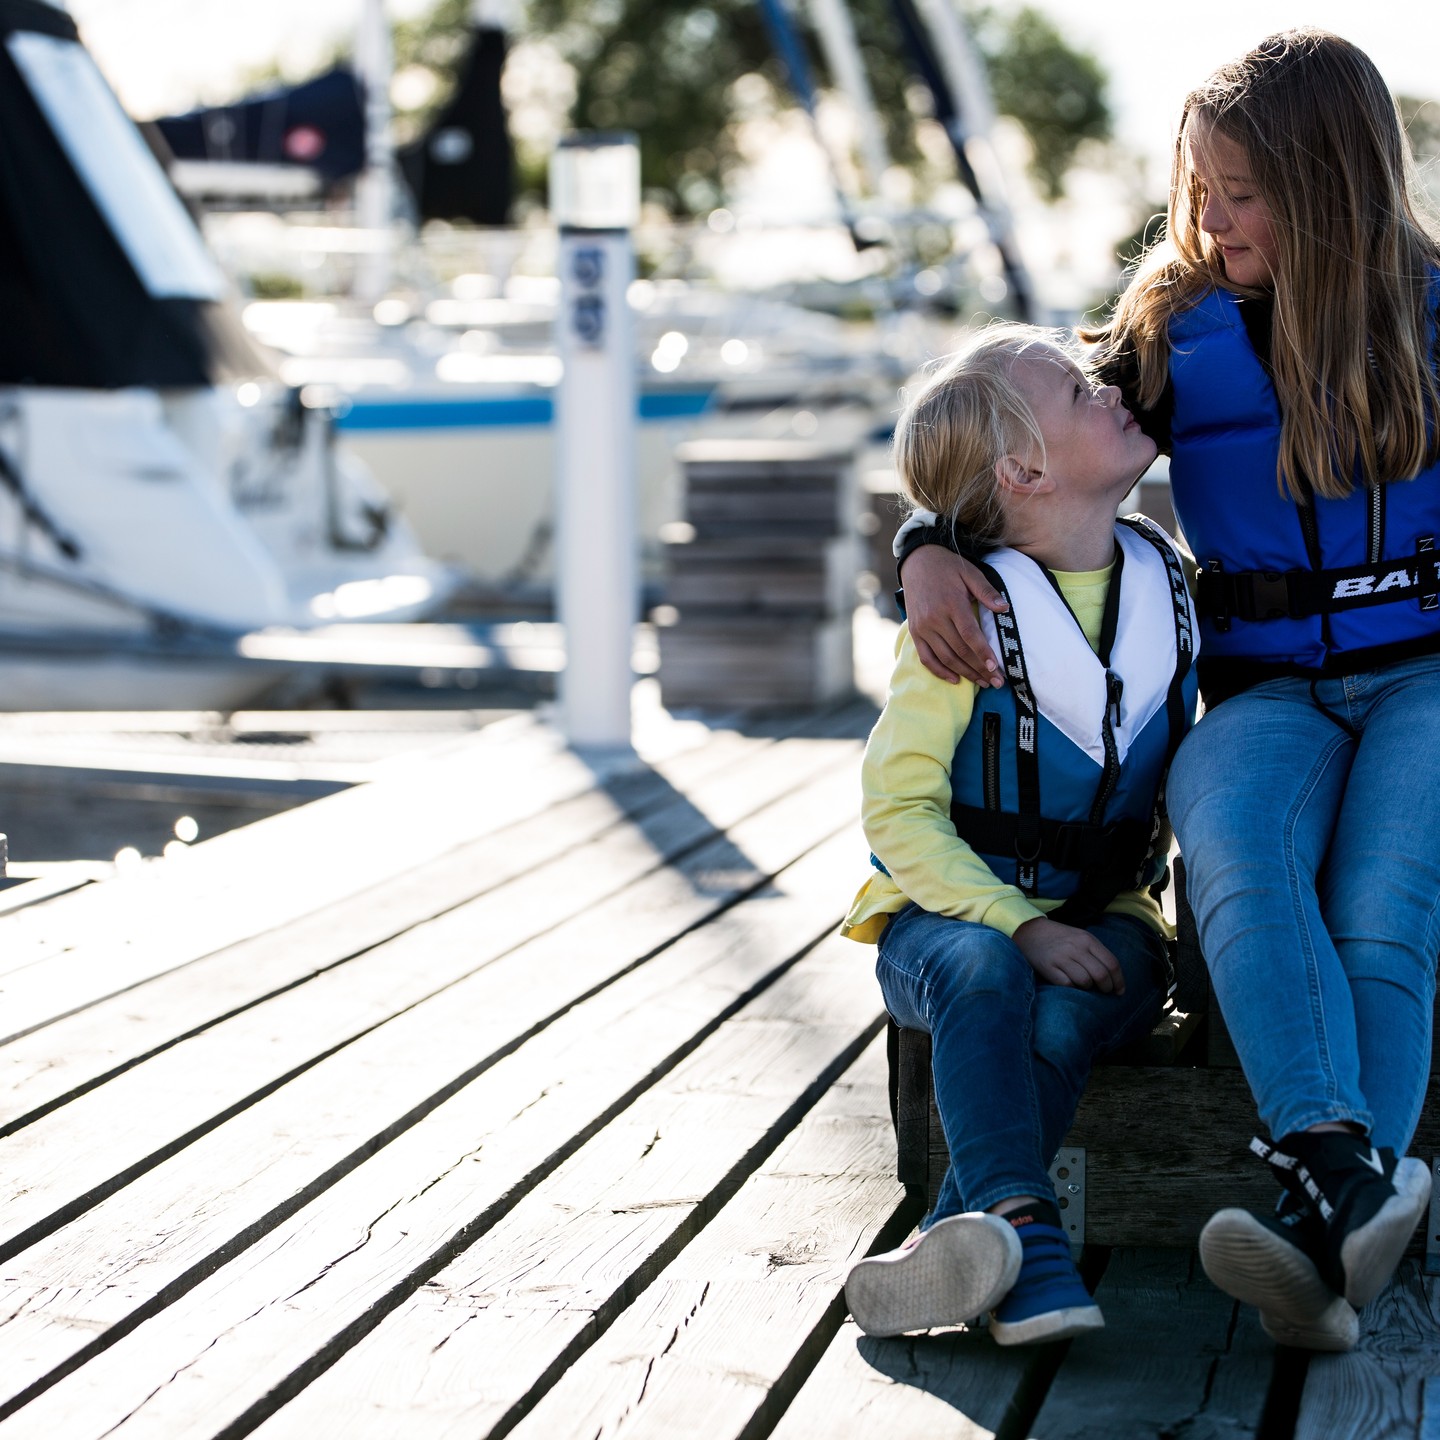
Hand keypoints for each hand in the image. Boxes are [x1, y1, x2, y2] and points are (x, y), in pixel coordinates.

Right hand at [897, 545, 1007, 685]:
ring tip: (982, 683)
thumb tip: (1005, 608)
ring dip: (964, 673)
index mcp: (951, 604)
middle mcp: (935, 618)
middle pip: (959, 650)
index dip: (983, 653)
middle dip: (979, 669)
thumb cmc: (948, 567)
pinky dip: (939, 671)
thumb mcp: (970, 573)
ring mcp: (922, 627)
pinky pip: (926, 657)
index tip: (996, 668)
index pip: (969, 635)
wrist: (917, 561)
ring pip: (945, 657)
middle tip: (997, 682)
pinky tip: (955, 679)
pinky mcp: (914, 632)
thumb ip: (987, 591)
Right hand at [1012, 917, 1124, 993]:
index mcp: (1087, 939)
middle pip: (1101, 975)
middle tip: (1104, 991)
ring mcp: (1061, 957)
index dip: (1119, 981)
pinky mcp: (1048, 967)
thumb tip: (1113, 978)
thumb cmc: (1060, 938)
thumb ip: (1096, 954)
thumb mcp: (1080, 938)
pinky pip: (1067, 984)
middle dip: (1106, 988)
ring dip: (1088, 988)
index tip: (1119, 991)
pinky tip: (1070, 982)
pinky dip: (1072, 987)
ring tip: (1084, 984)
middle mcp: (1076, 948)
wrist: (1030, 931)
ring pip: (1085, 982)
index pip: (1111, 963)